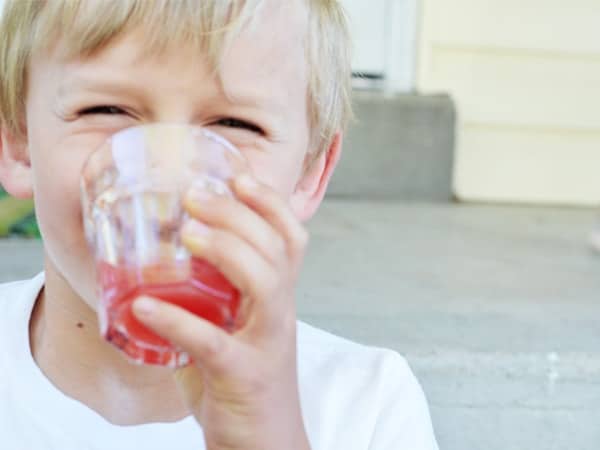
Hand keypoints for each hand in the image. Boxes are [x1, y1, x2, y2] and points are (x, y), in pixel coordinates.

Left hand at [132, 173, 310, 449]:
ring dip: (229, 251)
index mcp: (278, 299)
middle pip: (278, 250)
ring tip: (191, 234)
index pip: (292, 240)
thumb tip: (150, 274)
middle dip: (240, 214)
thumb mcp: (233, 330)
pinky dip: (177, 322)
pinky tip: (144, 308)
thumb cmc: (242, 381)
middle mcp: (279, 314)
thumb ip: (208, 301)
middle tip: (197, 195)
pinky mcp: (244, 377)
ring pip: (266, 284)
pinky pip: (213, 344)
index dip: (272, 204)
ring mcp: (266, 344)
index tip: (239, 176)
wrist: (267, 444)